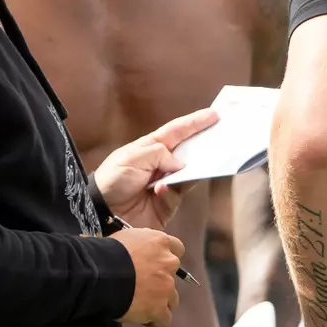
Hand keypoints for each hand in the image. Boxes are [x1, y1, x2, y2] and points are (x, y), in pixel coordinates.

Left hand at [93, 108, 217, 230]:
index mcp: (151, 147)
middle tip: (223, 134)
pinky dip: (171, 190)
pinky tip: (160, 190)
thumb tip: (180, 164)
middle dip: (205, 143)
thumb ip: (158, 154)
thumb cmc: (113, 179)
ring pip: (190, 172)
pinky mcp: (168, 203)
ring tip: (207, 159)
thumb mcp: (132, 158)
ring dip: (195, 167)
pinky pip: (180, 192)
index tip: (214, 114)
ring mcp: (167, 183)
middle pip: (189, 150)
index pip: (176, 131)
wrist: (103, 212)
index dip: (194, 123)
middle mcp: (161, 163)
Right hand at [112, 224, 184, 326]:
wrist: (101, 273)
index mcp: (159, 242)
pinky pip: (164, 319)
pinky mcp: (160, 308)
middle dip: (161, 282)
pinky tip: (143, 319)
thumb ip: (138, 245)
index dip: (166, 259)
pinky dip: (155, 320)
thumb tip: (133, 252)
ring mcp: (166, 286)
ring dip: (160, 302)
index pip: (177, 248)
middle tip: (143, 286)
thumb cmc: (107, 252)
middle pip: (173, 276)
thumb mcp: (125, 238)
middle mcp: (168, 262)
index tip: (156, 265)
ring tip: (143, 306)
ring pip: (172, 299)